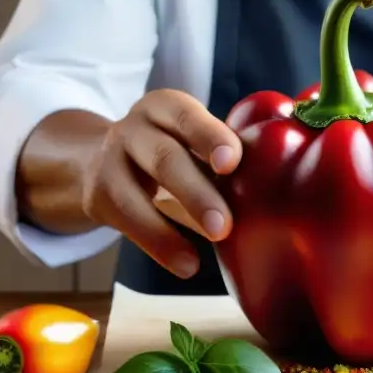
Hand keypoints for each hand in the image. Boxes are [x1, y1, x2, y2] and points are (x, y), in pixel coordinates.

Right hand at [80, 89, 242, 277]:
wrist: (102, 159)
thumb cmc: (173, 151)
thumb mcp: (190, 141)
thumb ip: (222, 159)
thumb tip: (275, 195)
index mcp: (166, 107)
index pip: (187, 116)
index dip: (209, 136)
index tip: (231, 162)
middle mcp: (134, 127)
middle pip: (164, 157)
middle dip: (196, 192)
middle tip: (224, 226)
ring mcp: (110, 160)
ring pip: (135, 194)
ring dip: (169, 229)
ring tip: (200, 259)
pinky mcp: (97, 195)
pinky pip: (127, 222)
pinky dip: (159, 245)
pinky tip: (186, 264)